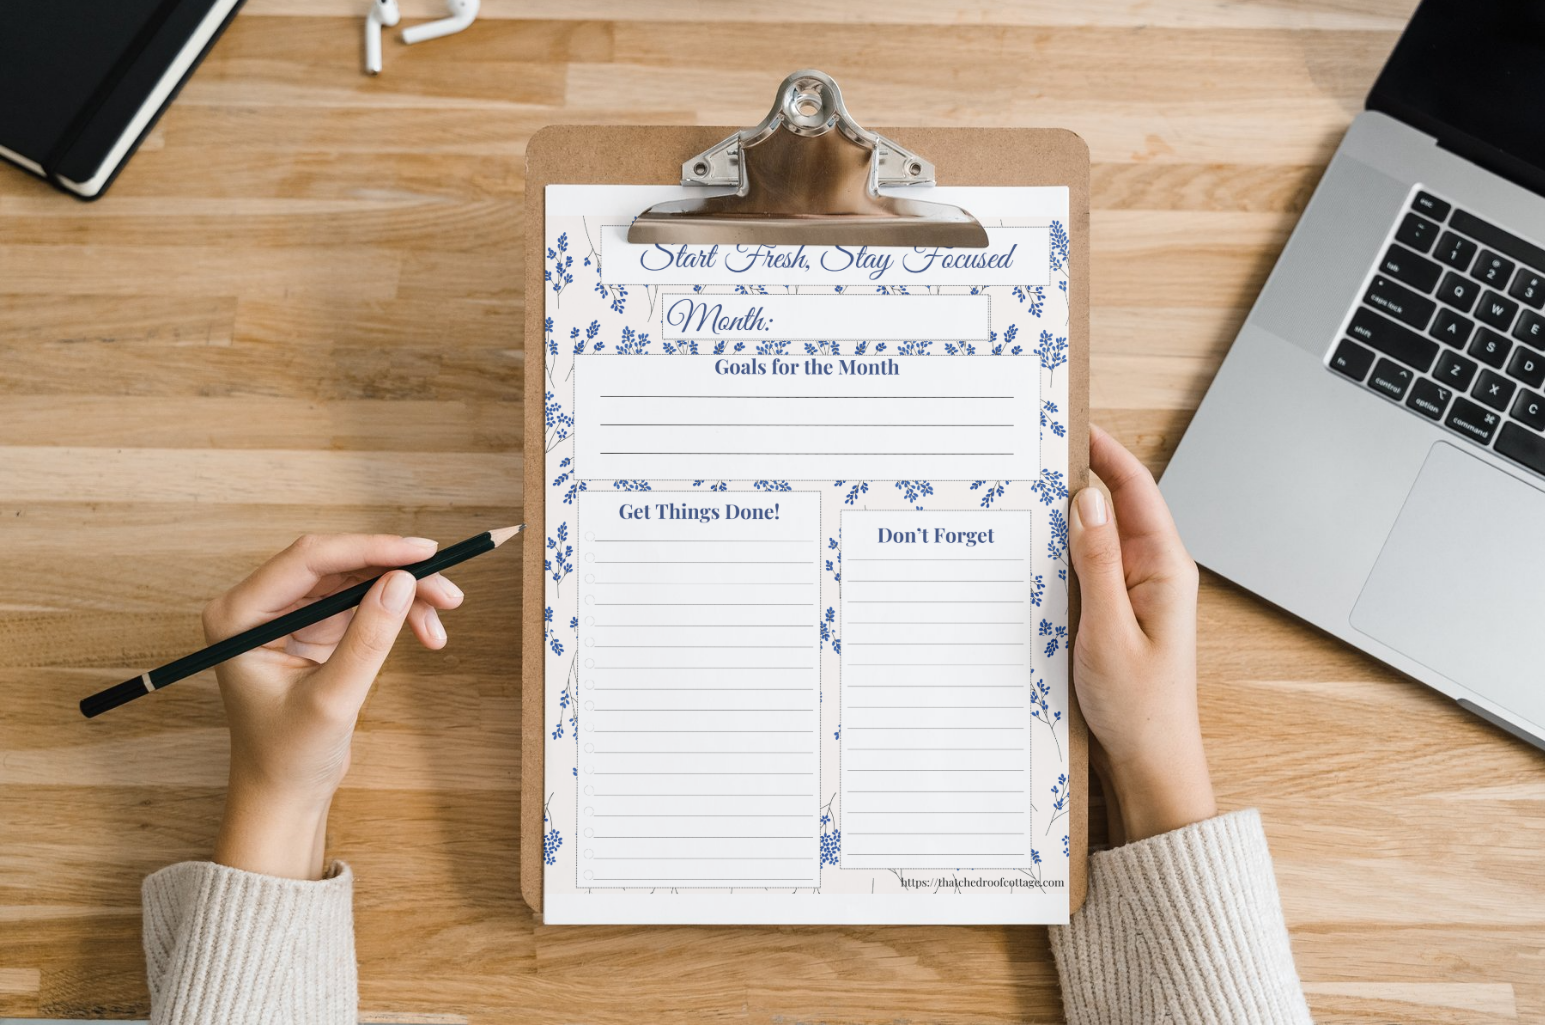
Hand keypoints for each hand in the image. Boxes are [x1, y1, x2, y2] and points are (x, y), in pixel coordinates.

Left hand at [201, 534, 464, 878]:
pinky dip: (397, 611)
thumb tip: (403, 582)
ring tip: (443, 617)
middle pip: (338, 564)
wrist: (283, 793)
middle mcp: (259, 606)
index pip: (309, 559)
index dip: (370, 549)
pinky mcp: (314, 627)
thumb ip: (368, 639)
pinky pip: (362, 601)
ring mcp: (288, 614)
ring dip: (404, 592)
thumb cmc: (288, 755)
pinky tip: (426, 632)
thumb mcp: (333, 699)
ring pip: (356, 579)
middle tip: (446, 589)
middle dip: (395, 572)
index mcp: (240, 615)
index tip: (422, 553)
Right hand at [1069, 426, 1215, 843]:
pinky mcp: (1116, 612)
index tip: (1072, 423)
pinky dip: (1062, 550)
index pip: (1136, 489)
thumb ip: (1098, 561)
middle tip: (1034, 450)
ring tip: (1027, 488)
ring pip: (1097, 535)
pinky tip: (1033, 548)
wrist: (1149, 764)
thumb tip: (1088, 499)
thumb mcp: (1108, 630)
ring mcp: (1135, 592)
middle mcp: (1154, 572)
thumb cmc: (1139, 707)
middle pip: (1115, 505)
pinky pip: (1089, 566)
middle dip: (1079, 474)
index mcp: (1165, 568)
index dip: (1105, 451)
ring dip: (1066, 514)